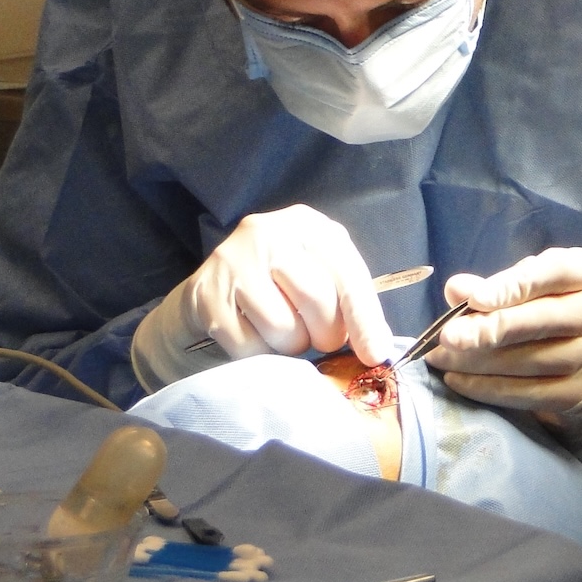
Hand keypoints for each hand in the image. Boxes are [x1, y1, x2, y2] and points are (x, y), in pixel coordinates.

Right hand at [173, 205, 394, 366]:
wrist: (216, 283)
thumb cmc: (283, 282)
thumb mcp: (321, 275)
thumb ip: (350, 304)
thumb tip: (375, 350)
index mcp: (308, 225)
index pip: (347, 276)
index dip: (365, 320)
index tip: (375, 355)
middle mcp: (269, 233)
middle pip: (317, 301)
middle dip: (326, 335)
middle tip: (318, 338)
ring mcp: (233, 261)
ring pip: (283, 329)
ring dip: (291, 346)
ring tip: (282, 331)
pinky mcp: (206, 294)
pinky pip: (248, 347)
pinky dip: (259, 355)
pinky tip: (254, 335)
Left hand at [425, 248, 581, 447]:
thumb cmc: (556, 317)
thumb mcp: (533, 292)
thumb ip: (496, 288)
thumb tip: (456, 289)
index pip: (555, 273)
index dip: (515, 286)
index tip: (475, 300)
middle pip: (546, 319)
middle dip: (492, 329)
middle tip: (448, 337)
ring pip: (534, 361)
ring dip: (480, 363)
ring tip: (442, 359)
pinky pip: (533, 393)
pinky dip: (490, 389)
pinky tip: (460, 381)